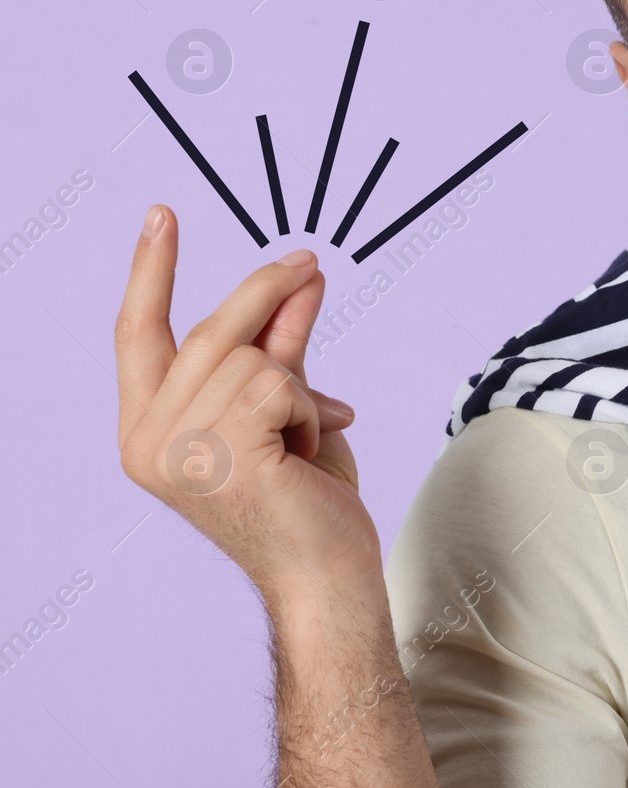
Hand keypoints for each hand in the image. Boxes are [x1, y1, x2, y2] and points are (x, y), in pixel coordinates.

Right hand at [114, 205, 383, 609]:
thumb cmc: (306, 498)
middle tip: (313, 265)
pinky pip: (278, 384)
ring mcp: (178, 452)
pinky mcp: (221, 456)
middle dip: (267, 292)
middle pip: (209, 330)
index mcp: (146, 429)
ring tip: (304, 440)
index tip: (162, 214)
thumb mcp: (285, 405)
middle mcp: (148, 442)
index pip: (138, 332)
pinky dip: (310, 411)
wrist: (329, 572)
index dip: (151, 271)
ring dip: (298, 390)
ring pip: (251, 356)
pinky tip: (308, 454)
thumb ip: (279, 344)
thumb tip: (298, 274)